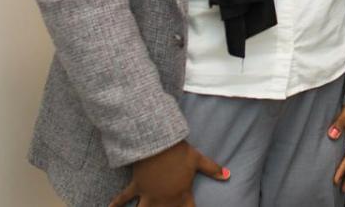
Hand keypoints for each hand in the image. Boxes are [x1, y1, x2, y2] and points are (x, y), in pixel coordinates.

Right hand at [107, 140, 228, 206]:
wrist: (156, 144)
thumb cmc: (179, 152)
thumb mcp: (197, 159)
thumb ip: (212, 169)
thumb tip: (228, 175)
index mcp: (181, 195)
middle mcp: (165, 199)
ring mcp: (149, 195)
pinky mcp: (136, 187)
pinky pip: (124, 198)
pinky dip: (115, 205)